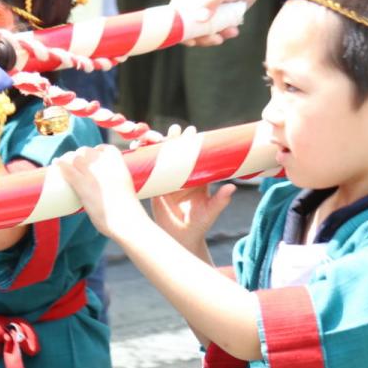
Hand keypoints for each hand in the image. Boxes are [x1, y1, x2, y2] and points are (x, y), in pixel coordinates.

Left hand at [55, 144, 146, 238]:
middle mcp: (105, 165)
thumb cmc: (128, 213)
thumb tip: (107, 195)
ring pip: (76, 158)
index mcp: (119, 165)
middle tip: (75, 164)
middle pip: (87, 151)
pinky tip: (55, 162)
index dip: (96, 151)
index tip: (93, 156)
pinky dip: (60, 165)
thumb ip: (116, 187)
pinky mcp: (83, 185)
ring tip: (63, 163)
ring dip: (68, 159)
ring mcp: (93, 174)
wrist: (126, 220)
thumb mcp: (125, 191)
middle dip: (79, 155)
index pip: (105, 149)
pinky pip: (68, 170)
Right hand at [147, 125, 235, 248]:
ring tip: (150, 137)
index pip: (193, 154)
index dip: (191, 141)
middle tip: (173, 130)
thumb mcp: (210, 213)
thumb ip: (220, 201)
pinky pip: (146, 171)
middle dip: (173, 138)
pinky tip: (136, 149)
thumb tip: (232, 188)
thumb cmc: (198, 225)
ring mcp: (165, 180)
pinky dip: (141, 159)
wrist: (180, 237)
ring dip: (154, 145)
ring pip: (158, 158)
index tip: (190, 131)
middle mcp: (180, 175)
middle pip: (175, 151)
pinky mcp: (152, 187)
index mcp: (196, 177)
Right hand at [170, 0, 257, 46]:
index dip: (180, 32)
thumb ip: (210, 1)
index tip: (192, 41)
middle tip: (217, 39)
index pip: (174, 19)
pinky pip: (213, 33)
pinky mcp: (213, 19)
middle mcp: (190, 7)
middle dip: (202, 38)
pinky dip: (223, 34)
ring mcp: (201, 14)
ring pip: (201, 34)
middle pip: (187, 30)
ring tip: (231, 32)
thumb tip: (200, 18)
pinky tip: (234, 30)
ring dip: (215, 37)